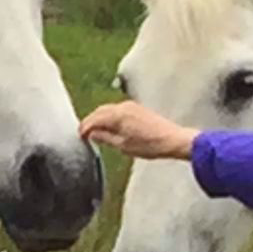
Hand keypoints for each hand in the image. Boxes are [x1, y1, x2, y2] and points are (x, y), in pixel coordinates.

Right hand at [80, 101, 199, 159]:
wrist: (172, 139)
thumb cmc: (150, 145)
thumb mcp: (123, 146)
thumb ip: (105, 138)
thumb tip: (92, 134)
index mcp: (117, 115)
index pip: (94, 119)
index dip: (84, 128)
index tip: (79, 136)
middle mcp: (122, 106)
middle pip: (99, 111)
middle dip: (90, 121)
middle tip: (84, 133)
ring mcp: (131, 105)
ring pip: (108, 109)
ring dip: (100, 118)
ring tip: (95, 131)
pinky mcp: (137, 108)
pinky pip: (117, 109)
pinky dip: (110, 116)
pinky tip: (110, 126)